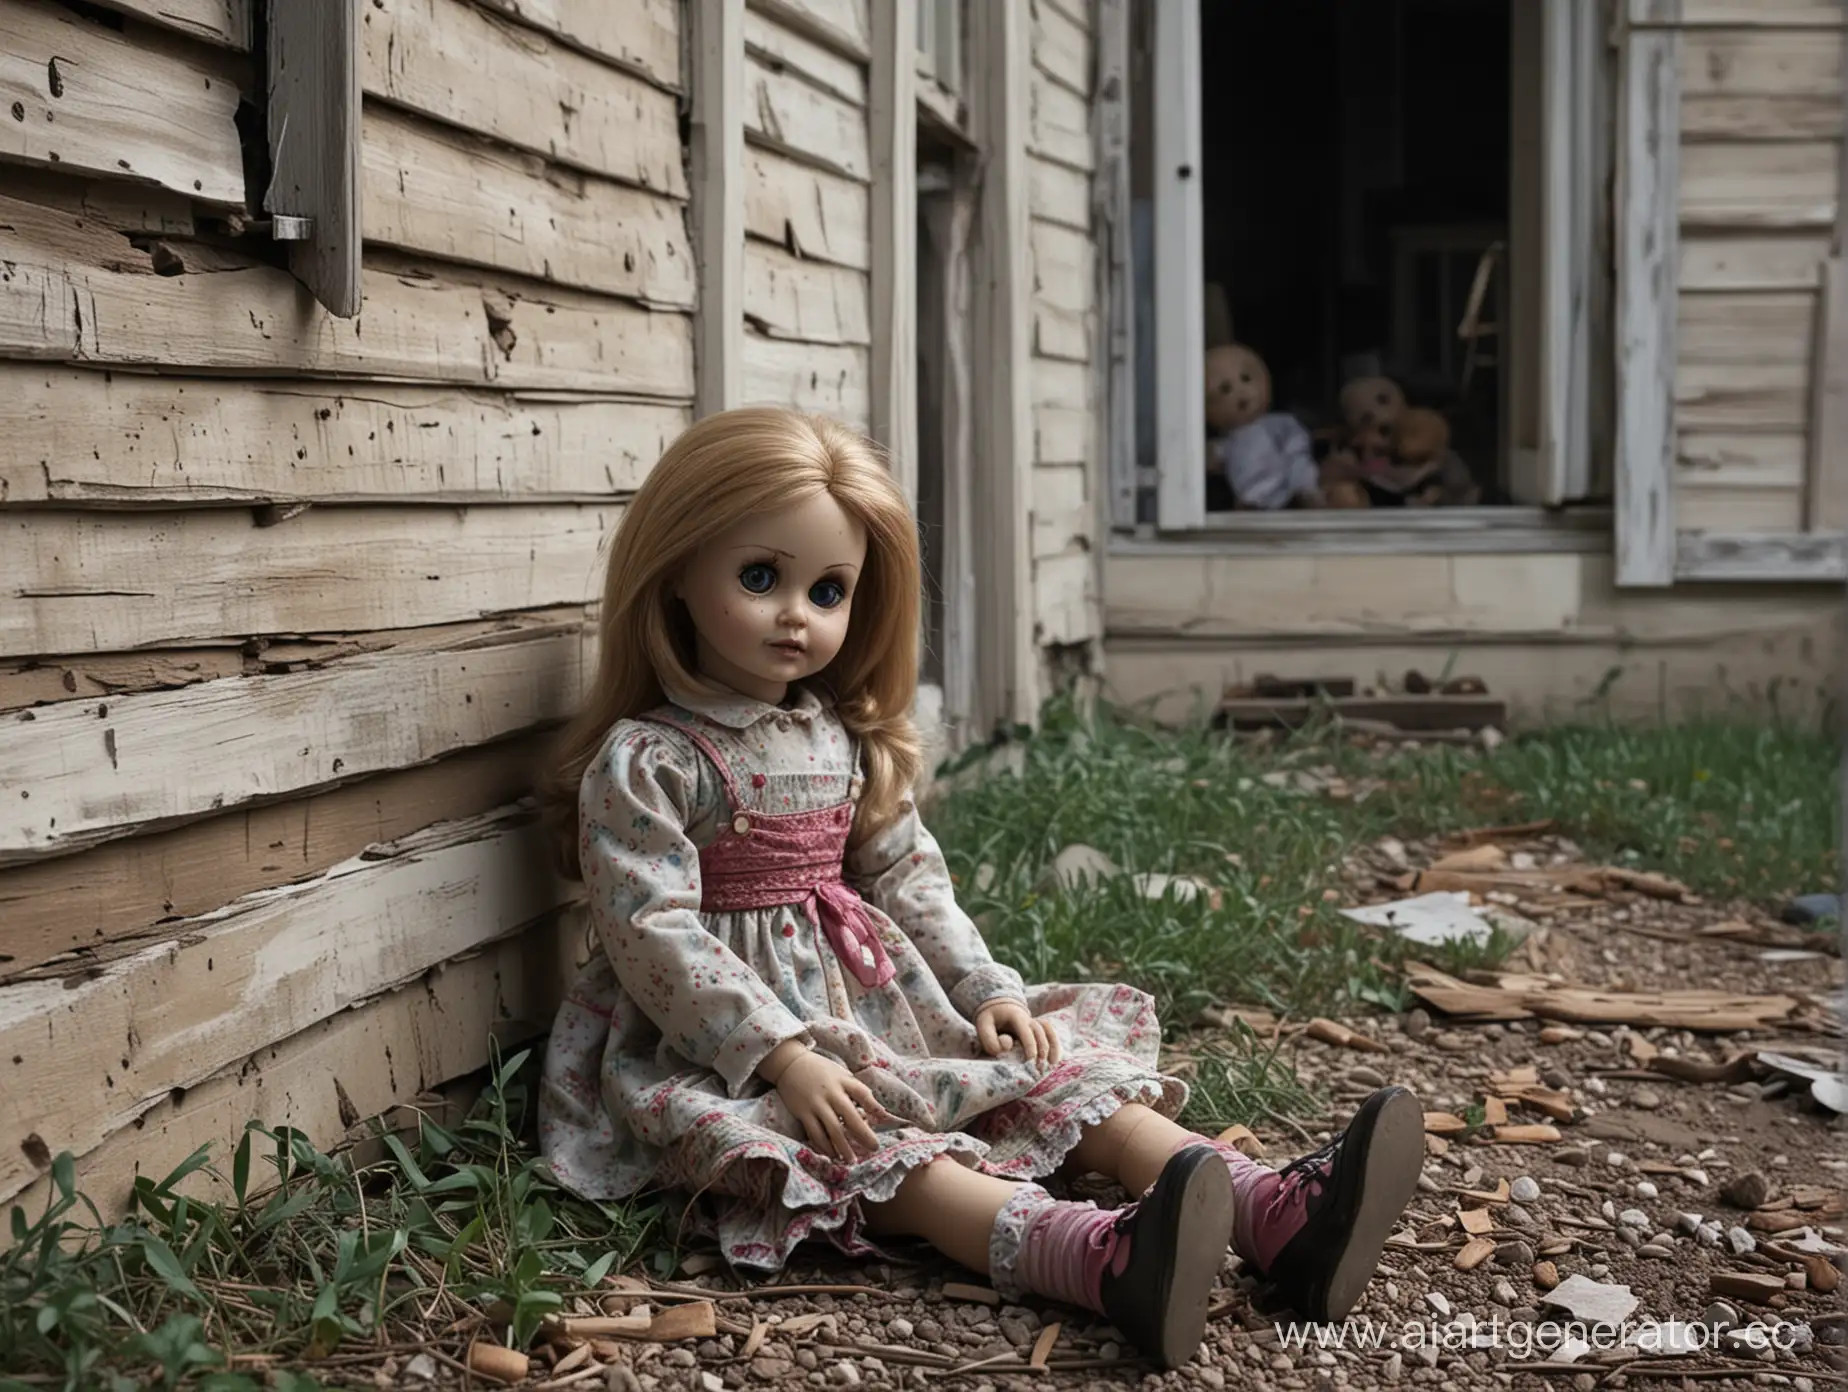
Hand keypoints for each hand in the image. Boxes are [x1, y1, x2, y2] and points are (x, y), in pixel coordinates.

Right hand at [766, 1047, 890, 1161]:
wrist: (790, 1064)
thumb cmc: (820, 1071)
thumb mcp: (840, 1073)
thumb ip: (855, 1089)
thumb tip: (874, 1110)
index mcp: (842, 1080)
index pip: (861, 1092)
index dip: (873, 1105)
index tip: (884, 1118)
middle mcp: (831, 1093)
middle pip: (850, 1116)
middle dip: (863, 1134)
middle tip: (874, 1148)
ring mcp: (816, 1104)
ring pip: (832, 1129)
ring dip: (843, 1147)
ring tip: (851, 1160)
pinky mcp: (803, 1112)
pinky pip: (815, 1133)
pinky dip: (824, 1146)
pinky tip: (831, 1155)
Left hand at [974, 1001, 1062, 1069]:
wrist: (998, 1007)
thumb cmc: (990, 1019)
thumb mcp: (983, 1025)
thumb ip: (989, 1038)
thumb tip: (1006, 1048)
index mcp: (1015, 1016)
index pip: (1025, 1029)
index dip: (1029, 1044)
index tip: (1030, 1059)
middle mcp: (1028, 1018)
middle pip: (1039, 1031)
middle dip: (1041, 1049)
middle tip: (1039, 1067)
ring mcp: (1035, 1023)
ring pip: (1048, 1032)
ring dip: (1051, 1047)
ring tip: (1051, 1064)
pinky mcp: (1038, 1029)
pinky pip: (1050, 1034)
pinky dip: (1055, 1045)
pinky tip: (1054, 1060)